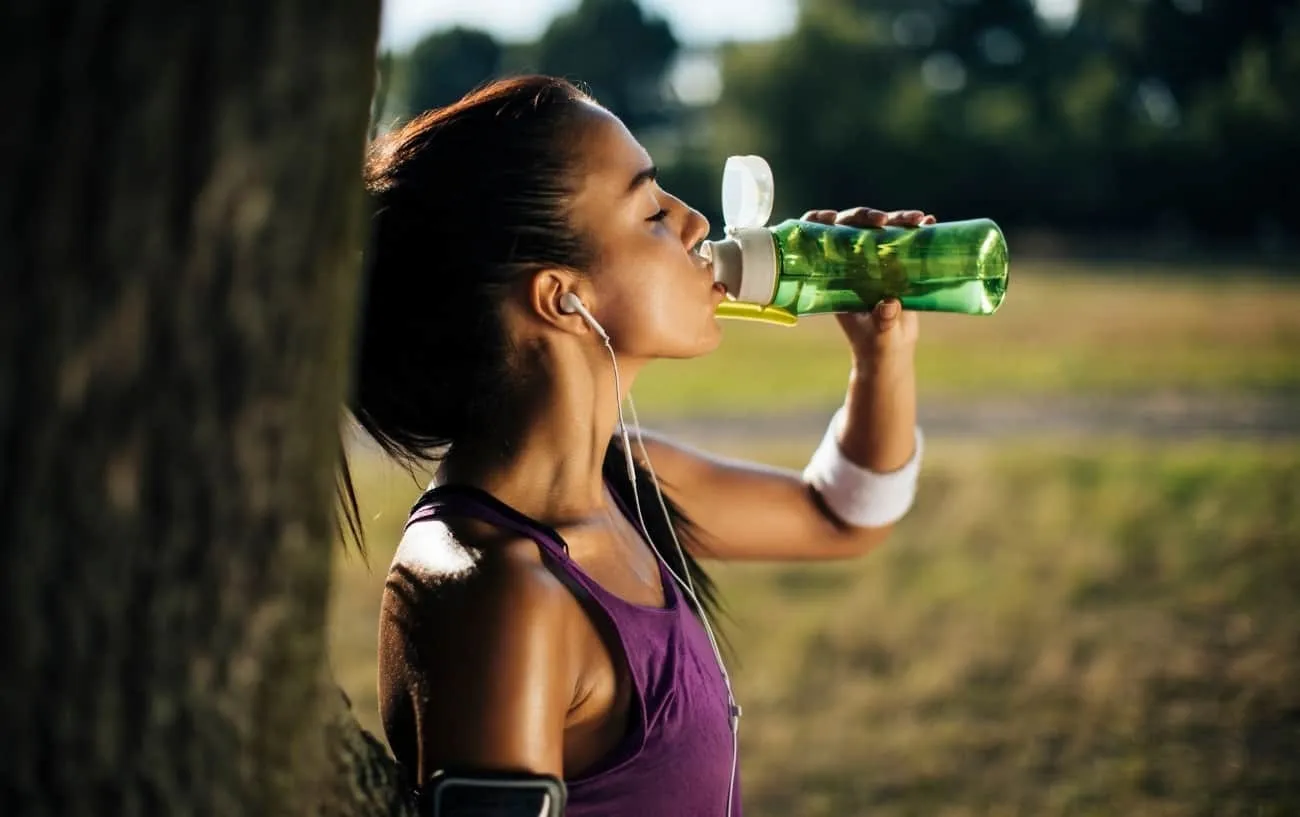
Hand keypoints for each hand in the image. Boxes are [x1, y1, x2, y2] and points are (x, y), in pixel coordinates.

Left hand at [800, 207, 932, 364]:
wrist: (891, 353)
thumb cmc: (876, 346)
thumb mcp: (878, 335)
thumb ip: (883, 321)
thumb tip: (890, 305)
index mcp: (835, 277)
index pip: (820, 242)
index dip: (820, 223)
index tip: (832, 219)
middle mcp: (852, 265)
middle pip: (853, 229)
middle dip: (866, 218)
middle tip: (883, 220)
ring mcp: (874, 263)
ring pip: (882, 232)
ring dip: (899, 221)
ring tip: (918, 219)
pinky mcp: (896, 266)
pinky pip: (904, 243)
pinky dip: (916, 232)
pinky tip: (929, 223)